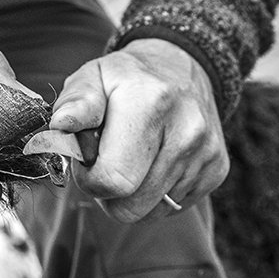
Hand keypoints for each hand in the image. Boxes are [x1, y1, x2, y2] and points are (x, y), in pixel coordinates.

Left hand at [47, 38, 228, 222]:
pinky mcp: (218, 169)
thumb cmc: (126, 78)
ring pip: (151, 212)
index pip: (113, 180)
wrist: (181, 66)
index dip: (89, 179)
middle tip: (106, 161)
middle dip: (108, 193)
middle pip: (131, 206)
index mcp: (150, 103)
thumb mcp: (92, 76)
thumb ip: (75, 102)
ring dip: (131, 193)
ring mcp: (206, 153)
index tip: (86, 159)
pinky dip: (156, 192)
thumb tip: (60, 126)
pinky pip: (173, 208)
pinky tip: (154, 161)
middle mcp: (186, 130)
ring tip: (132, 157)